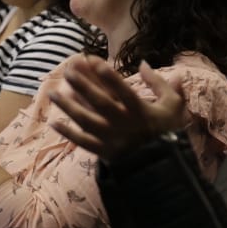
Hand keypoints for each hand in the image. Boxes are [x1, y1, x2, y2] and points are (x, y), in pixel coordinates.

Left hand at [50, 55, 186, 162]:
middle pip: (100, 103)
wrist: (167, 166)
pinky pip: (83, 142)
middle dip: (83, 85)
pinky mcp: (105, 153)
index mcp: (141, 111)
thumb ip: (158, 83)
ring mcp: (112, 139)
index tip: (94, 61)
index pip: (124, 91)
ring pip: (87, 121)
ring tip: (53, 93)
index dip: (110, 77)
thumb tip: (144, 63)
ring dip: (68, 106)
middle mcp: (124, 124)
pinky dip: (68, 133)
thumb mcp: (173, 104)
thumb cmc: (168, 131)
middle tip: (67, 70)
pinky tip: (54, 122)